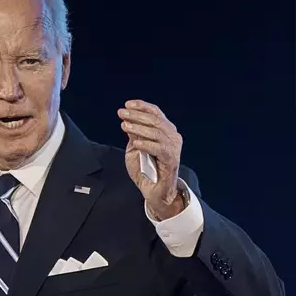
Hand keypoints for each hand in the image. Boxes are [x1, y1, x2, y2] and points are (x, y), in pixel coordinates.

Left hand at [117, 99, 183, 219]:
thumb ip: (134, 135)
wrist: (154, 191)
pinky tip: (135, 143)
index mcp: (165, 131)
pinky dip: (146, 144)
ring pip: (157, 132)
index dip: (142, 106)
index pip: (156, 113)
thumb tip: (128, 119)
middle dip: (137, 115)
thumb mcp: (135, 148)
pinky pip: (159, 149)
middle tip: (121, 113)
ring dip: (139, 127)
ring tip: (124, 125)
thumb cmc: (145, 169)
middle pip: (155, 120)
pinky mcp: (171, 160)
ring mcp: (173, 148)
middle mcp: (172, 137)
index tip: (127, 104)